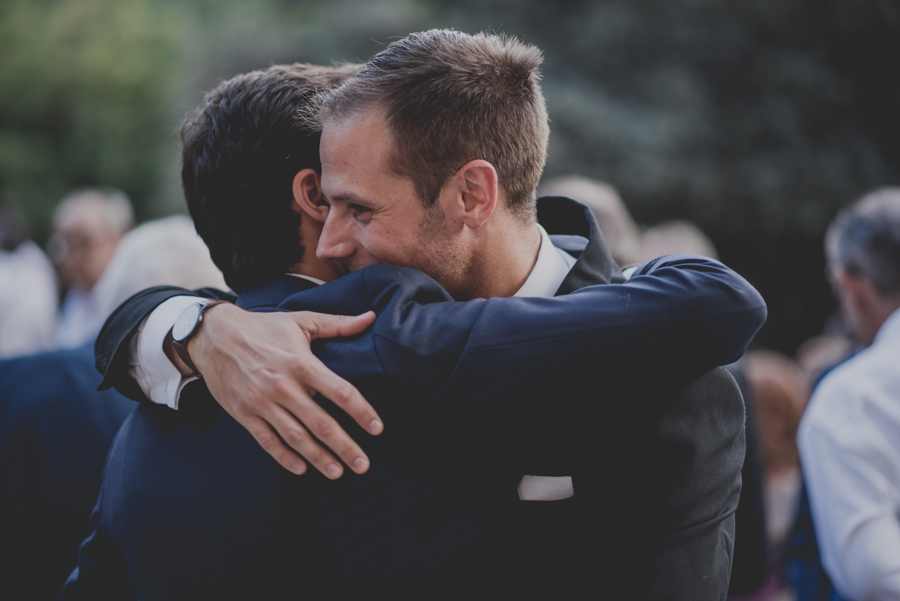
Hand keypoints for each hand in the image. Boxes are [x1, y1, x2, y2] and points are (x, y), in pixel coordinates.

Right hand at [187, 303, 380, 477]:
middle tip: (363, 465)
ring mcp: (263, 402)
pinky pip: (268, 441)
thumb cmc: (263, 327)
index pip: (340, 392)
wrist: (213, 336)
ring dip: (319, 458)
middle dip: (345, 447)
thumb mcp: (301, 320)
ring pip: (296, 437)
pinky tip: (302, 469)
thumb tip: (370, 317)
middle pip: (321, 423)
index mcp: (302, 363)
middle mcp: (283, 386)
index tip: (377, 428)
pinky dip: (285, 457)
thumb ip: (337, 324)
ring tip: (338, 472)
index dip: (361, 412)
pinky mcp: (245, 414)